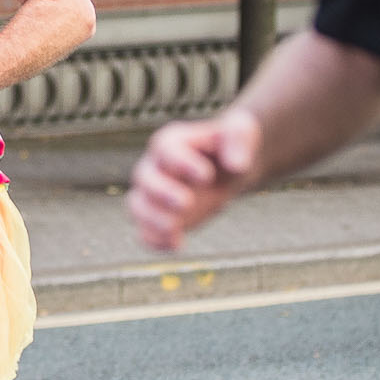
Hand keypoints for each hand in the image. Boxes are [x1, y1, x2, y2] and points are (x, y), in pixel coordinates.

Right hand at [128, 107, 261, 252]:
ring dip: (152, 220)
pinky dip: (155, 241)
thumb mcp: (241, 133)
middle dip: (161, 192)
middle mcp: (155, 166)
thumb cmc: (232, 145)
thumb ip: (238, 141)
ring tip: (175, 230)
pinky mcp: (158, 217)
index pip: (165, 149)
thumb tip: (238, 164)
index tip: (206, 176)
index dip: (182, 163)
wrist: (227, 169)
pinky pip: (144, 231)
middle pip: (144, 178)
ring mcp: (152, 194)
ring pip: (137, 206)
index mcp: (171, 142)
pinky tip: (176, 245)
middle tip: (186, 203)